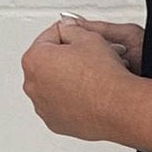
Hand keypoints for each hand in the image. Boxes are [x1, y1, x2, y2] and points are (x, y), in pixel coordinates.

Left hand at [21, 17, 135, 142]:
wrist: (118, 107)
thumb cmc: (103, 76)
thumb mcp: (88, 37)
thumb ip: (72, 28)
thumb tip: (68, 28)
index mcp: (34, 60)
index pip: (48, 37)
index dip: (67, 34)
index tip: (77, 36)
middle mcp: (33, 86)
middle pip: (47, 63)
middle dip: (64, 58)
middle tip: (86, 56)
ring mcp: (43, 107)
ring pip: (52, 86)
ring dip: (66, 79)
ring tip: (89, 76)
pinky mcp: (56, 123)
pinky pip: (60, 105)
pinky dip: (70, 99)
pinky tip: (87, 94)